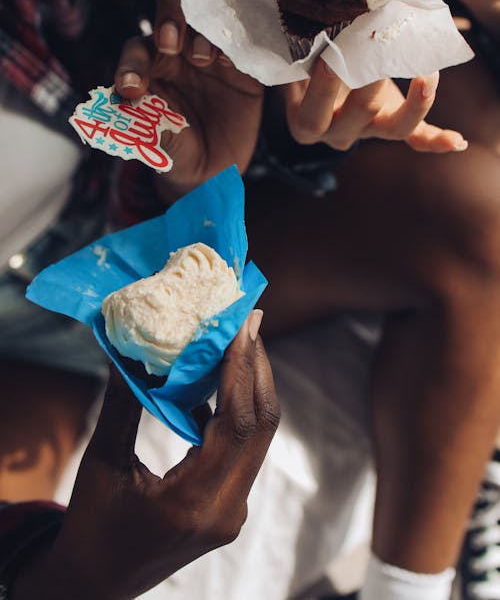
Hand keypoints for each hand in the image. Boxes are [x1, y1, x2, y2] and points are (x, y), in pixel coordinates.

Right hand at [12, 312, 278, 599]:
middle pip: (260, 426)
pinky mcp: (229, 506)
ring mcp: (233, 511)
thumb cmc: (93, 526)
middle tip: (250, 320)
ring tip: (242, 340)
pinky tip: (224, 378)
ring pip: (257, 436)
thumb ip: (123, 404)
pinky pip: (243, 448)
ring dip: (252, 385)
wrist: (98, 584)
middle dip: (258, 368)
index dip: (242, 369)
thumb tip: (136, 348)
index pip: (235, 425)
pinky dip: (237, 408)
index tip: (242, 326)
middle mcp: (226, 509)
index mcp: (194, 503)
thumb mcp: (102, 463)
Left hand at [115, 0, 263, 201]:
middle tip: (170, 42)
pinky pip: (247, 41)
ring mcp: (214, 50)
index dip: (133, 63)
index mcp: (150, 63)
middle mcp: (180, 47)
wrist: (214, 172)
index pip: (137, 48)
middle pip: (172, 4)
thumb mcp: (159, 144)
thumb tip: (130, 103)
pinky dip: (241, 41)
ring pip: (211, 16)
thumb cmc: (177, 153)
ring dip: (204, 30)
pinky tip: (234, 57)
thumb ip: (145, 123)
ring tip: (202, 58)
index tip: (132, 89)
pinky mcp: (245, 64)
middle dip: (170, 12)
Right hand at [284, 64, 467, 152]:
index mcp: (306, 123)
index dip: (324, 88)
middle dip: (374, 80)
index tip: (330, 59)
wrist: (316, 85)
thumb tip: (319, 19)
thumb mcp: (296, 63)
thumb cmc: (304, 66)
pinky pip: (417, 139)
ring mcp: (368, 133)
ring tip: (427, 76)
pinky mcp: (392, 128)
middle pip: (361, 113)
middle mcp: (337, 133)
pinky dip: (437, 140)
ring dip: (416, 102)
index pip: (315, 112)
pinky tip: (457, 140)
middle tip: (382, 47)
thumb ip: (302, 53)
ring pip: (396, 128)